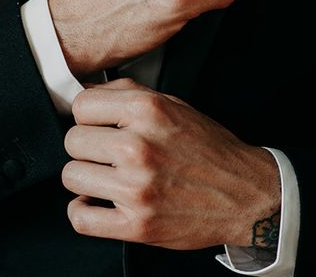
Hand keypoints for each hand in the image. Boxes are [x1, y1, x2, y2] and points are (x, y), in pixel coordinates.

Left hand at [61, 78, 280, 249]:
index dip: (88, 115)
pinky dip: (82, 210)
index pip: (80, 105)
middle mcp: (138, 146)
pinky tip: (98, 201)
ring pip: (71, 176)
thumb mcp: (172, 104)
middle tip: (105, 152)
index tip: (97, 124)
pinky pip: (81, 217)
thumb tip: (87, 91)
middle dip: (87, 146)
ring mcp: (136, 188)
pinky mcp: (137, 225)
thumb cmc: (208, 147)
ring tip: (107, 176)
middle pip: (72, 141)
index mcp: (147, 110)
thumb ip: (127, 93)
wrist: (244, 192)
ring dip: (86, 177)